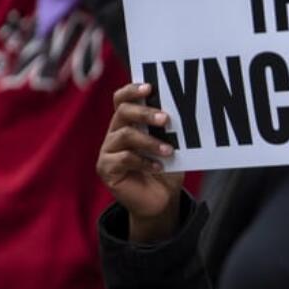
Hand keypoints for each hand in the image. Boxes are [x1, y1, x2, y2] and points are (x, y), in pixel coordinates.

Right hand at [96, 83, 183, 240]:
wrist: (161, 200)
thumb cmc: (166, 169)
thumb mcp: (171, 146)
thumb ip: (170, 131)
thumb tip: (182, 113)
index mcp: (128, 123)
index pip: (122, 99)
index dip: (132, 90)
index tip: (150, 87)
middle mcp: (115, 133)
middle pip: (122, 112)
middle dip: (144, 113)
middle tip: (166, 119)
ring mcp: (108, 151)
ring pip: (125, 135)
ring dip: (149, 141)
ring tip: (168, 151)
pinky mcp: (106, 169)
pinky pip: (123, 159)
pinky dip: (143, 162)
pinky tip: (158, 167)